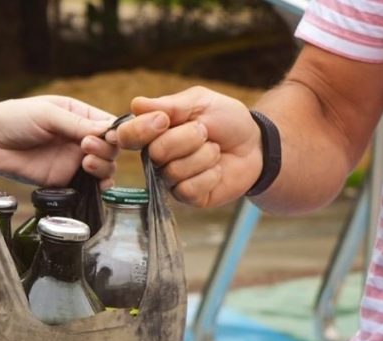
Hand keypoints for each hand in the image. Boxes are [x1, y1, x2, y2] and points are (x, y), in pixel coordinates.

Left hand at [0, 96, 118, 189]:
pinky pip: (90, 184)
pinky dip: (99, 185)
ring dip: (103, 165)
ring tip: (85, 161)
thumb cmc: (12, 120)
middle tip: (86, 147)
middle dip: (106, 148)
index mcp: (77, 115)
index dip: (114, 132)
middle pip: (111, 146)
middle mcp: (78, 137)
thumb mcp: (47, 114)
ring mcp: (72, 159)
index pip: (108, 124)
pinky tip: (95, 182)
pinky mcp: (64, 179)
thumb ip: (77, 124)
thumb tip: (109, 131)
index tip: (109, 137)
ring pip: (105, 165)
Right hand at [110, 87, 262, 207]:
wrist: (255, 145)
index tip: (164, 120)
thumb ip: (169, 105)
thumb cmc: (226, 120)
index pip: (126, 135)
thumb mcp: (200, 102)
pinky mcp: (188, 197)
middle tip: (206, 132)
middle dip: (188, 138)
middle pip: (155, 152)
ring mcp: (170, 179)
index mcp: (153, 131)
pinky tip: (217, 170)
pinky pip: (188, 189)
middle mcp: (156, 157)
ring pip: (174, 171)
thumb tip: (136, 104)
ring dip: (203, 156)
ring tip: (215, 150)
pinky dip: (209, 176)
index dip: (141, 129)